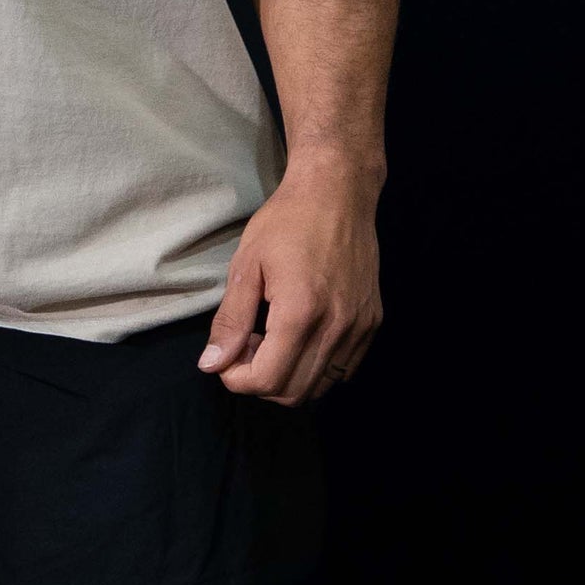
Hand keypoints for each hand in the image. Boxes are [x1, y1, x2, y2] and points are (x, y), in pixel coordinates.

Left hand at [196, 150, 383, 404]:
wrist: (338, 192)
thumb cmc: (286, 221)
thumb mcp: (246, 265)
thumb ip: (231, 320)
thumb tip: (212, 365)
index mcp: (301, 312)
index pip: (267, 380)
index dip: (237, 380)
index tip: (224, 359)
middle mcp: (336, 327)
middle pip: (294, 392)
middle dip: (260, 381)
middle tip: (245, 347)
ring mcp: (359, 327)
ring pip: (320, 386)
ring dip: (288, 378)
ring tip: (271, 341)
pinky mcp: (372, 322)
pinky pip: (343, 369)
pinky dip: (316, 368)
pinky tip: (299, 337)